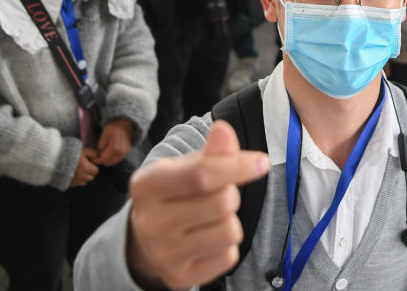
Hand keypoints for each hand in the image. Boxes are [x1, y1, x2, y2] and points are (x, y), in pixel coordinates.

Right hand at [70, 148, 99, 187]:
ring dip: (83, 177)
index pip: (96, 171)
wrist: (54, 159)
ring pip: (84, 182)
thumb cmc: (70, 153)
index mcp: (87, 169)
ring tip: (78, 170)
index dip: (94, 166)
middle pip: (91, 177)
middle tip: (84, 166)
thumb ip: (93, 153)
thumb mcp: (84, 150)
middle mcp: (82, 177)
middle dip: (89, 172)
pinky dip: (76, 180)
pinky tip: (72, 173)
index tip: (89, 163)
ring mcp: (75, 182)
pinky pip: (76, 184)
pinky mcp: (68, 184)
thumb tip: (98, 157)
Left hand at [93, 118, 134, 166]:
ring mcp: (124, 153)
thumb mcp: (105, 134)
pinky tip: (109, 154)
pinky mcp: (126, 153)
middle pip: (108, 163)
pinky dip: (112, 159)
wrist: (126, 125)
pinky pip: (117, 160)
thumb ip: (101, 145)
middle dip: (102, 161)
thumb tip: (99, 154)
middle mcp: (121, 153)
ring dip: (107, 161)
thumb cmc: (114, 128)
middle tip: (97, 157)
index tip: (93, 159)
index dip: (97, 161)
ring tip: (103, 155)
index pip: (104, 159)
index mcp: (115, 148)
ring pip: (113, 163)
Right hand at [126, 121, 269, 289]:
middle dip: (231, 194)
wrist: (145, 238)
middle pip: (222, 202)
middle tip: (217, 194)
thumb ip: (210, 152)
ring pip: (229, 231)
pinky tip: (208, 238)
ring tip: (211, 217)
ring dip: (230, 220)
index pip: (201, 174)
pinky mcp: (180, 277)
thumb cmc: (173, 193)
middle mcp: (150, 222)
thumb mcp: (184, 167)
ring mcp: (163, 253)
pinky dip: (227, 245)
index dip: (236, 166)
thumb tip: (224, 130)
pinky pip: (228, 256)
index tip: (261, 162)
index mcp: (147, 185)